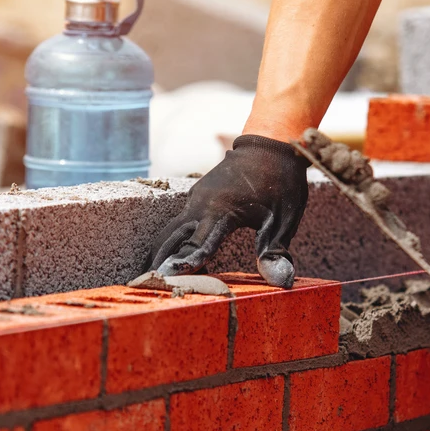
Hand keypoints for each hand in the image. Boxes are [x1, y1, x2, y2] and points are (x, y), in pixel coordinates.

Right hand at [147, 135, 309, 287]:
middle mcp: (201, 204)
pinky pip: (178, 222)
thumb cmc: (280, 181)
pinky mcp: (197, 196)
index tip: (166, 280)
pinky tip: (172, 259)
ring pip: (170, 230)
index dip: (182, 265)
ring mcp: (196, 198)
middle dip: (158, 262)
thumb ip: (275, 250)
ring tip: (150, 277)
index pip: (197, 244)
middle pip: (169, 238)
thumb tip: (280, 280)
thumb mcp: (284, 218)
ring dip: (160, 252)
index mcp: (221, 211)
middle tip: (145, 286)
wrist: (270, 144)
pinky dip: (171, 241)